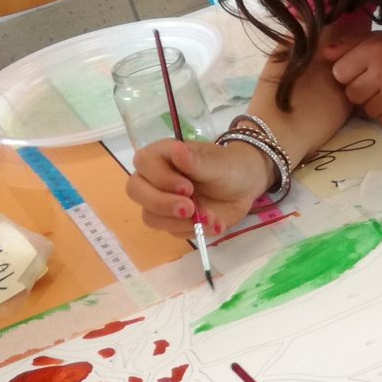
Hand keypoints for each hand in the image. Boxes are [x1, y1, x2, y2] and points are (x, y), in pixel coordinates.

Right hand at [125, 137, 272, 238]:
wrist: (245, 187)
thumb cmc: (228, 167)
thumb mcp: (217, 163)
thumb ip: (195, 161)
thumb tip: (177, 149)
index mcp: (161, 155)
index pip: (143, 164)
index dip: (161, 179)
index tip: (187, 187)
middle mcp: (154, 178)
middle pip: (137, 192)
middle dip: (162, 204)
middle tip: (190, 209)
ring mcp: (161, 201)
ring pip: (151, 217)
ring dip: (181, 223)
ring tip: (211, 218)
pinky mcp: (172, 221)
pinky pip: (173, 231)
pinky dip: (194, 231)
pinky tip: (215, 224)